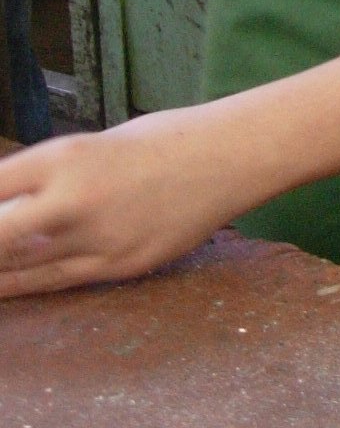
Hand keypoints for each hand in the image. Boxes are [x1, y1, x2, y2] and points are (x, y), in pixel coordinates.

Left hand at [0, 108, 261, 300]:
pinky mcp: (121, 266)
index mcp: (65, 158)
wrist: (230, 156)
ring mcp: (99, 239)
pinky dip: (27, 284)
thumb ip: (49, 179)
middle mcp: (75, 200)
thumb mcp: (94, 147)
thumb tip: (7, 208)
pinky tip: (7, 287)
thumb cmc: (162, 139)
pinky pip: (60, 282)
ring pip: (22, 269)